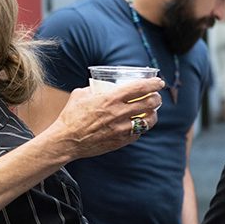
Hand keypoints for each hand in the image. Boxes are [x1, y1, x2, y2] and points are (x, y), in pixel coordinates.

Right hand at [47, 77, 163, 159]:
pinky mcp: (120, 141)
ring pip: (148, 120)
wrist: (66, 141)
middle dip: (156, 98)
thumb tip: (101, 86)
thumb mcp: (79, 95)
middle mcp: (118, 113)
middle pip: (149, 103)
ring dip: (152, 114)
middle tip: (155, 97)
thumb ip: (93, 89)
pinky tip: (136, 125)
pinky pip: (137, 133)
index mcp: (109, 99)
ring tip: (151, 112)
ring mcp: (121, 129)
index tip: (158, 82)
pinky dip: (139, 128)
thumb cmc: (70, 116)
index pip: (140, 88)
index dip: (153, 83)